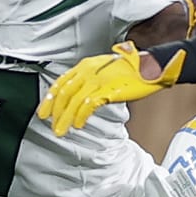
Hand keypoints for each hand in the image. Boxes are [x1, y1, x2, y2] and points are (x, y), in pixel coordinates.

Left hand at [37, 43, 182, 135]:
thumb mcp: (105, 70)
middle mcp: (88, 71)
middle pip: (64, 92)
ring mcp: (97, 80)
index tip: (44, 111)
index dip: (50, 98)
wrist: (150, 67)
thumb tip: (81, 96)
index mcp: (85, 65)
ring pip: (73, 101)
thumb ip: (91, 79)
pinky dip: (81, 116)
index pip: (61, 82)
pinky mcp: (107, 90)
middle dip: (54, 110)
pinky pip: (88, 105)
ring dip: (65, 118)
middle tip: (50, 124)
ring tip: (61, 130)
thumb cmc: (131, 70)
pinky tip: (79, 125)